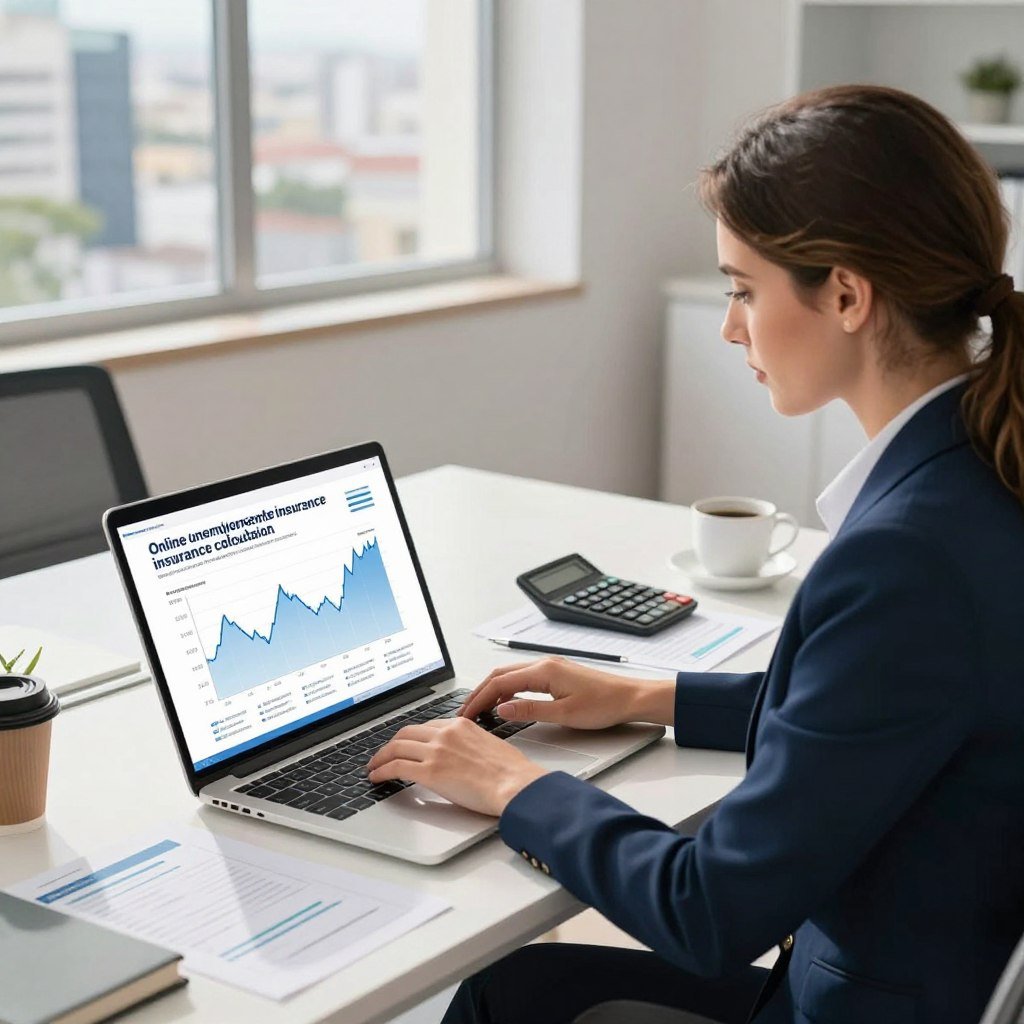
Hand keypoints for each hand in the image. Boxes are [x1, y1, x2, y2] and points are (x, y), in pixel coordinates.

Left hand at [366, 717, 549, 816]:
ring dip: (380, 758)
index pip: (426, 727)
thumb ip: (470, 745)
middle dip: (391, 744)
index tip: (405, 745)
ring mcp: (436, 751)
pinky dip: (382, 771)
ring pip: (396, 748)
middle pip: (406, 733)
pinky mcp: (430, 772)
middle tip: (383, 754)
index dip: (411, 738)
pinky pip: (396, 767)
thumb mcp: (490, 745)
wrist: (515, 784)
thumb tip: (463, 757)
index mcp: (461, 725)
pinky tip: (377, 777)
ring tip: (374, 767)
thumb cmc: (511, 771)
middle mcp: (446, 733)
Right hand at [459, 657, 665, 729]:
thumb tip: (501, 709)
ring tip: (480, 708)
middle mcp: (544, 664)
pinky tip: (506, 702)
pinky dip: (509, 688)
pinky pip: (524, 677)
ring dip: (493, 690)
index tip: (466, 714)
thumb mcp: (564, 714)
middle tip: (465, 712)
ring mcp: (551, 666)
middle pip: (500, 674)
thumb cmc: (604, 705)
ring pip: (511, 674)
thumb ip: (529, 711)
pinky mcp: (557, 673)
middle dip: (480, 692)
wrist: (631, 698)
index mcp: (544, 671)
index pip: (499, 683)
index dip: (479, 698)